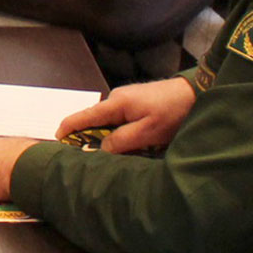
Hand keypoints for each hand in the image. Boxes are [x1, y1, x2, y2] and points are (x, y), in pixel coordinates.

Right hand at [56, 77, 197, 152]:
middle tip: (94, 159)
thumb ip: (121, 141)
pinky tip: (130, 143)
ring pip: (109, 122)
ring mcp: (126, 99)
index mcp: (116, 103)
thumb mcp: (147, 132)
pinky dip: (119, 132)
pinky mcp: (136, 102)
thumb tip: (101, 149)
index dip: (68, 127)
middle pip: (95, 121)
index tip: (57, 139)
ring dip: (109, 137)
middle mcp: (117, 98)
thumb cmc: (171, 112)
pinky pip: (120, 120)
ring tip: (116, 154)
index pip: (84, 116)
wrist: (195, 93)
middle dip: (91, 139)